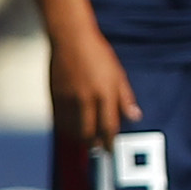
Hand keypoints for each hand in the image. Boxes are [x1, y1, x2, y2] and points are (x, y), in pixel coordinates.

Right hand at [51, 26, 140, 147]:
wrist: (70, 38)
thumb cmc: (98, 54)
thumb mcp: (118, 74)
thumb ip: (126, 98)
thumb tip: (136, 117)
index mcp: (105, 93)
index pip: (109, 126)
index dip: (110, 142)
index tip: (111, 150)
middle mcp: (86, 98)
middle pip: (88, 133)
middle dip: (94, 145)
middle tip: (98, 148)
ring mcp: (68, 98)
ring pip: (72, 129)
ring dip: (79, 138)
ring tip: (86, 139)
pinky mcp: (54, 96)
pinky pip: (59, 121)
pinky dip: (66, 129)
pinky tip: (72, 128)